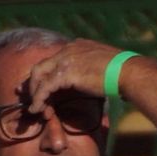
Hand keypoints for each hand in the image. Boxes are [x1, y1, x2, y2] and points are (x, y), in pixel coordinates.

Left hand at [17, 39, 136, 117]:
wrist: (129, 72)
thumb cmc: (123, 73)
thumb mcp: (104, 66)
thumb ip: (92, 70)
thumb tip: (93, 81)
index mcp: (77, 45)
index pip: (53, 59)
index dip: (44, 74)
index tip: (38, 86)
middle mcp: (69, 49)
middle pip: (41, 65)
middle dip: (32, 83)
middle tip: (27, 96)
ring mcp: (66, 59)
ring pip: (39, 75)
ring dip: (35, 93)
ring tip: (36, 108)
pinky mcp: (65, 73)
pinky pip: (45, 87)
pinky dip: (39, 99)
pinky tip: (38, 109)